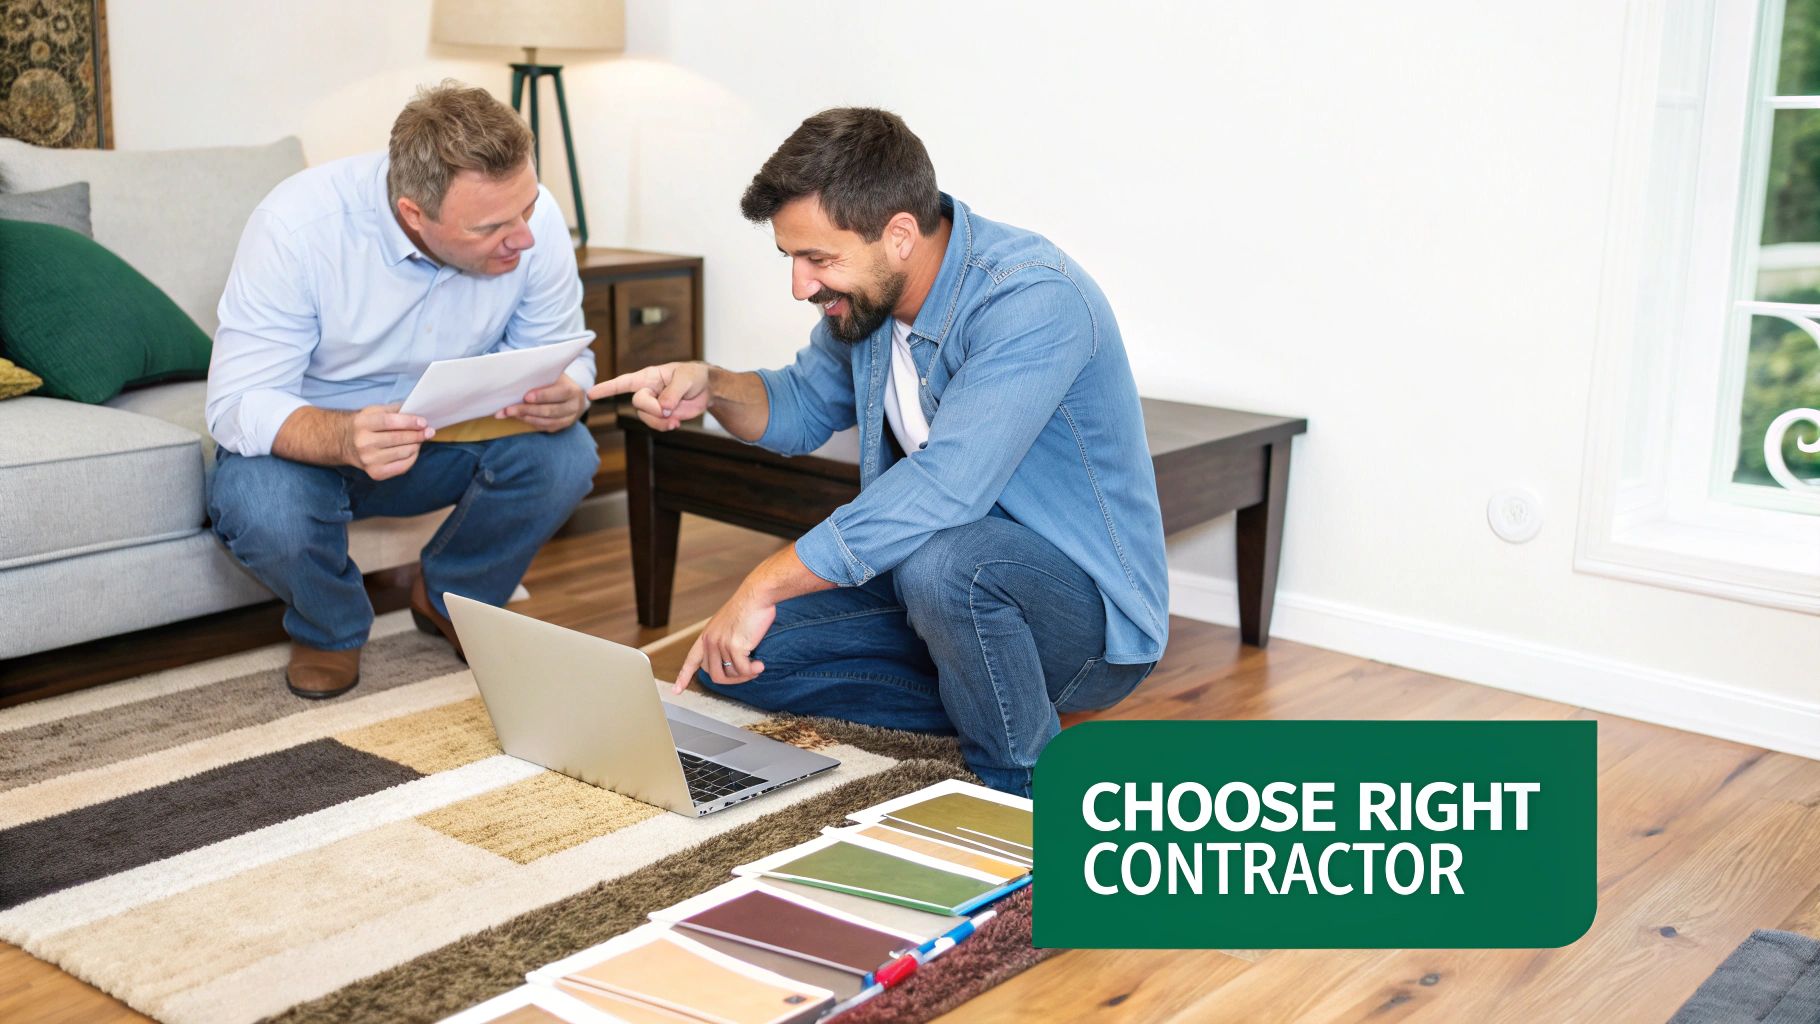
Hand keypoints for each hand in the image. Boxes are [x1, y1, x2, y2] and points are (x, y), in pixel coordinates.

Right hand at [345, 403, 432, 480]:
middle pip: (398, 438)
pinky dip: (412, 458)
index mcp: (362, 424)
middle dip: (418, 434)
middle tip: (429, 431)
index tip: (423, 422)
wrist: (345, 443)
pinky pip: (403, 466)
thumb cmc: (365, 424)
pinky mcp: (375, 473)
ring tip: (419, 440)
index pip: (389, 422)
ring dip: (416, 445)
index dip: (409, 422)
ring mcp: (369, 460)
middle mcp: (363, 443)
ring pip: (404, 452)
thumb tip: (418, 411)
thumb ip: (394, 409)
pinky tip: (412, 450)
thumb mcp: (374, 411)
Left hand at [499, 373, 585, 431]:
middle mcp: (574, 406)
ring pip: (547, 421)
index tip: (526, 397)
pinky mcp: (563, 426)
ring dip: (527, 418)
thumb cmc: (558, 382)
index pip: (559, 393)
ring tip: (510, 414)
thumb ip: (541, 379)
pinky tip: (520, 417)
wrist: (573, 395)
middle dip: (527, 410)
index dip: (543, 396)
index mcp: (573, 390)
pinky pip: (546, 427)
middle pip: (550, 411)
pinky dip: (532, 422)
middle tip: (509, 409)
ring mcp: (570, 418)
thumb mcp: (554, 376)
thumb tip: (516, 381)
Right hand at [587, 362, 711, 430]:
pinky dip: (665, 427)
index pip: (623, 382)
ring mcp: (653, 404)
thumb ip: (673, 392)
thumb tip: (664, 408)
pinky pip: (656, 425)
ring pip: (645, 417)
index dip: (606, 388)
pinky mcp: (661, 416)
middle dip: (654, 409)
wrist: (706, 389)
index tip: (590, 394)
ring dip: (660, 421)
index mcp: (648, 377)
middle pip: (638, 403)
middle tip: (669, 410)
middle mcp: (647, 391)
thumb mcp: (686, 379)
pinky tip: (676, 423)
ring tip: (676, 419)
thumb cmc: (694, 376)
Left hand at [673, 584, 775, 691]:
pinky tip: (760, 665)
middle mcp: (710, 641)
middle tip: (748, 674)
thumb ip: (723, 642)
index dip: (683, 676)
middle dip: (732, 680)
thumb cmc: (747, 609)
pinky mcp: (734, 646)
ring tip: (756, 667)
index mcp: (706, 636)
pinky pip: (743, 670)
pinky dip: (753, 671)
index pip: (691, 661)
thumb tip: (730, 663)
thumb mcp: (728, 625)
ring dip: (745, 675)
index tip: (677, 690)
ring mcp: (720, 644)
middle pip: (714, 675)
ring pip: (731, 674)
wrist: (756, 595)